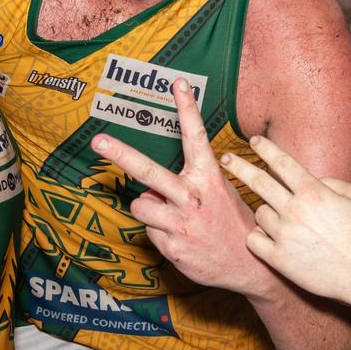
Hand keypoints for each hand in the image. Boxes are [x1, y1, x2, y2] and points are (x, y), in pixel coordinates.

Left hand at [91, 79, 271, 297]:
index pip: (196, 137)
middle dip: (121, 154)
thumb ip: (188, 186)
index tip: (177, 83)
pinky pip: (149, 231)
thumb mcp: (219, 195)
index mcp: (208, 178)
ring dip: (148, 209)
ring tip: (169, 217)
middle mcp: (193, 197)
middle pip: (149, 170)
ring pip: (141, 205)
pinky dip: (160, 233)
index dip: (186, 108)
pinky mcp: (174, 247)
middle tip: (99, 140)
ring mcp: (182, 223)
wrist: (252, 266)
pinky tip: (180, 239)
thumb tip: (151, 190)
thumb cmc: (231, 223)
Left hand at [220, 136, 350, 304]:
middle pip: (258, 181)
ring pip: (258, 213)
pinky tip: (268, 236)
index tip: (253, 141)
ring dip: (264, 212)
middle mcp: (295, 209)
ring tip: (279, 220)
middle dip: (239, 166)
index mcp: (313, 191)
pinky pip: (254, 240)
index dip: (265, 148)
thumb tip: (314, 179)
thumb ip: (332, 181)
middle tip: (226, 159)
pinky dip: (258, 236)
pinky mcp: (279, 259)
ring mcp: (284, 235)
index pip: (281, 162)